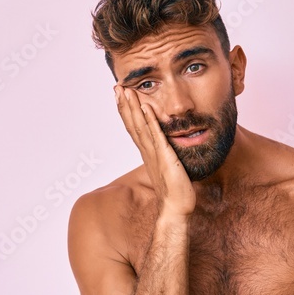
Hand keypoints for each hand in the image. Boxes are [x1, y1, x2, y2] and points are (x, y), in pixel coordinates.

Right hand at [114, 85, 195, 217]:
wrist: (177, 207)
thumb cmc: (175, 190)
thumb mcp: (167, 167)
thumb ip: (164, 156)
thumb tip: (166, 149)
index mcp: (147, 153)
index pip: (134, 128)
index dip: (126, 112)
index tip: (120, 96)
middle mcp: (147, 151)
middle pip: (132, 124)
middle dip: (124, 105)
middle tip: (116, 87)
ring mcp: (154, 154)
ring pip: (140, 127)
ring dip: (132, 108)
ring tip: (126, 91)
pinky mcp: (165, 158)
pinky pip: (156, 136)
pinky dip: (150, 120)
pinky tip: (145, 107)